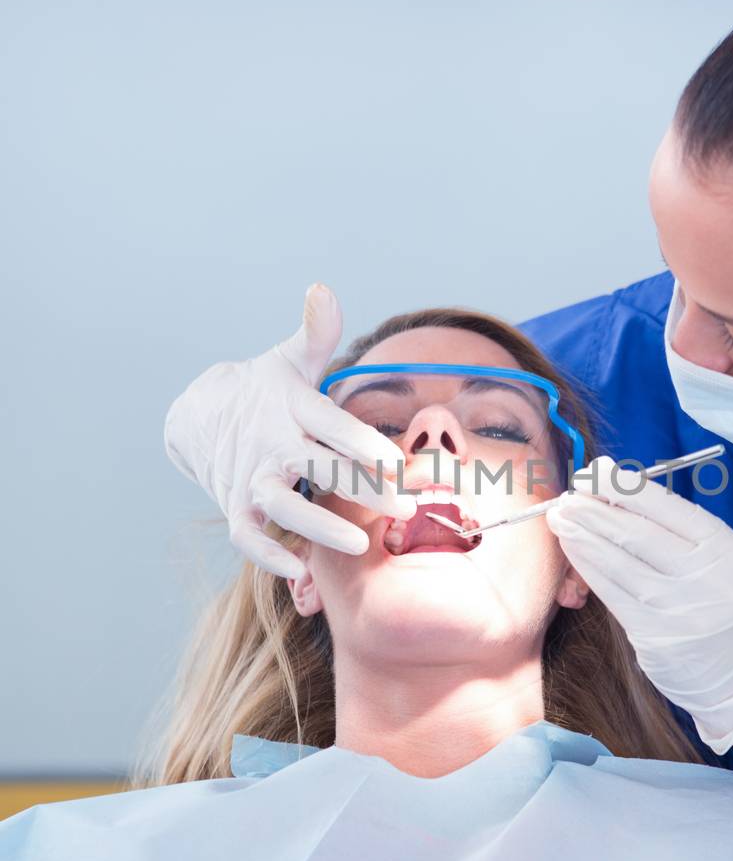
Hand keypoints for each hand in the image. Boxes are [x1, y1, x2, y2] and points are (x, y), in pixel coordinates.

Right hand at [163, 284, 415, 579]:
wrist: (200, 415)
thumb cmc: (266, 389)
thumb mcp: (290, 358)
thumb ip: (316, 332)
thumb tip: (322, 289)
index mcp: (292, 406)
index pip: (330, 423)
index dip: (361, 442)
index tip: (396, 461)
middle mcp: (272, 443)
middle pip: (317, 467)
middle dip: (360, 487)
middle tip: (404, 507)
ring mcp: (252, 477)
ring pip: (281, 505)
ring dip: (318, 526)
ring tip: (360, 544)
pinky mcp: (236, 506)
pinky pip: (248, 535)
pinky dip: (267, 554)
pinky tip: (300, 570)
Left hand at [545, 456, 732, 753]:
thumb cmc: (715, 599)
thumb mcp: (712, 557)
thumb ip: (670, 525)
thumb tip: (612, 485)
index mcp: (725, 547)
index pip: (668, 507)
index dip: (625, 487)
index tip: (595, 473)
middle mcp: (707, 576)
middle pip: (640, 534)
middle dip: (596, 509)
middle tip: (568, 493)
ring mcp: (681, 608)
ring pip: (621, 563)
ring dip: (583, 536)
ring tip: (559, 517)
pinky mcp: (655, 634)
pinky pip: (613, 593)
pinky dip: (588, 567)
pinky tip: (572, 549)